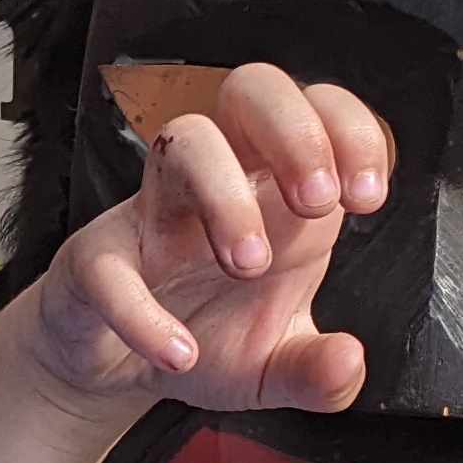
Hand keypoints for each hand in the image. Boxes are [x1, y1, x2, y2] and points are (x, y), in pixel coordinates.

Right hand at [24, 62, 389, 412]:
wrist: (114, 366)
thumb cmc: (200, 332)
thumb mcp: (275, 365)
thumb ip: (317, 373)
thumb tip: (347, 363)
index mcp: (272, 192)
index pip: (317, 111)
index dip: (351, 131)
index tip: (366, 196)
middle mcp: (216, 183)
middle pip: (251, 90)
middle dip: (296, 133)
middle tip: (317, 205)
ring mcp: (153, 212)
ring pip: (183, 141)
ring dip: (225, 194)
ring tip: (249, 265)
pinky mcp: (96, 259)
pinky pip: (109, 262)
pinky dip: (143, 312)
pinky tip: (179, 352)